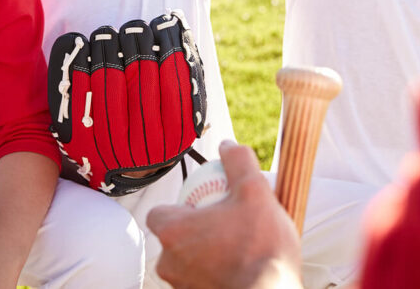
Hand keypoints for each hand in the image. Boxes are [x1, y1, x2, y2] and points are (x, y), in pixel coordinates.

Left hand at [147, 141, 302, 288]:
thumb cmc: (262, 247)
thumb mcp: (255, 191)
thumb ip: (238, 162)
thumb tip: (228, 145)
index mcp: (173, 232)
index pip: (158, 214)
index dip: (178, 208)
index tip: (201, 206)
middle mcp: (169, 263)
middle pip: (173, 239)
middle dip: (194, 232)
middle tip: (223, 224)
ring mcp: (182, 286)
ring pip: (186, 263)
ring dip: (205, 254)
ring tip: (235, 246)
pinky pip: (200, 280)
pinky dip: (214, 273)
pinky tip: (239, 266)